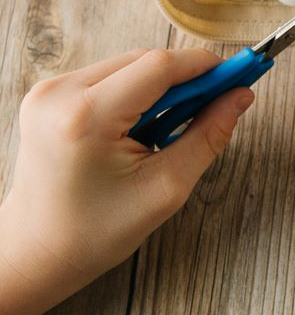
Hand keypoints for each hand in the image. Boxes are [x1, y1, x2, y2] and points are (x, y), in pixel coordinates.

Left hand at [0, 48, 253, 314]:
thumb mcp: (165, 188)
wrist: (33, 254)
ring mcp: (49, 91)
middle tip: (217, 103)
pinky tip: (145, 126)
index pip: (160, 66)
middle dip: (187, 78)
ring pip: (130, 64)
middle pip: (146, 60)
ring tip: (172, 128)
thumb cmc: (93, 233)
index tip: (241, 75)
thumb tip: (241, 97)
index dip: (206, 66)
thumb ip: (208, 136)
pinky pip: (110, 76)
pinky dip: (137, 92)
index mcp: (87, 118)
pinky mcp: (49, 95)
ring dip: (161, 86)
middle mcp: (61, 94)